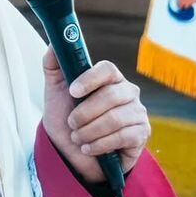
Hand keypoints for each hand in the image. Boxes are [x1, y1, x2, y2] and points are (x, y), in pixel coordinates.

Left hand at [41, 50, 149, 184]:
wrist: (72, 153)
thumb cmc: (66, 118)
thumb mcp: (55, 91)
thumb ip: (54, 65)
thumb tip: (54, 43)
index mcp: (110, 78)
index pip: (107, 69)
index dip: (90, 79)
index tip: (72, 92)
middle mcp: (128, 92)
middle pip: (111, 96)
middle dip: (85, 113)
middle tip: (71, 123)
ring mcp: (137, 112)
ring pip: (115, 119)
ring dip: (89, 132)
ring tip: (78, 138)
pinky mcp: (141, 133)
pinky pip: (123, 137)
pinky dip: (100, 145)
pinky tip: (89, 148)